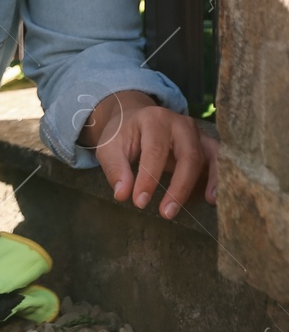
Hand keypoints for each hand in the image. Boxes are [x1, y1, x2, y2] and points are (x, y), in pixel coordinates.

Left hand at [78, 90, 218, 218]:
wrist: (135, 118)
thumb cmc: (123, 135)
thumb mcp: (109, 147)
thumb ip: (116, 169)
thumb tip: (122, 194)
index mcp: (154, 120)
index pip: (155, 151)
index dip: (149, 178)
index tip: (139, 201)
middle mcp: (181, 124)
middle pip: (188, 155)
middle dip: (179, 187)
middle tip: (166, 213)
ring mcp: (197, 133)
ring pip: (210, 156)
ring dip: (210, 181)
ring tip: (208, 202)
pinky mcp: (206, 144)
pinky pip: (220, 160)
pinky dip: (220, 177)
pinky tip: (215, 197)